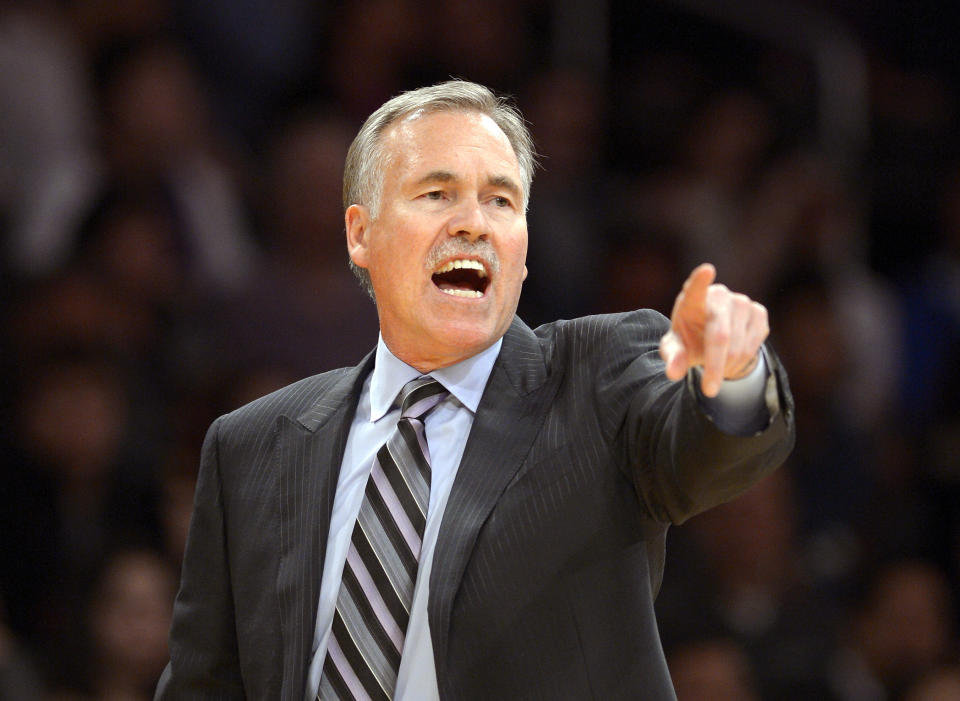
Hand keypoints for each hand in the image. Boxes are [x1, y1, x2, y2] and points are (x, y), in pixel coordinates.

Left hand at [659, 263, 768, 396]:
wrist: (713, 335)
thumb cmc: (689, 338)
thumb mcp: (675, 349)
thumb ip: (673, 358)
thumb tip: (673, 372)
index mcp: (691, 300)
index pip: (695, 288)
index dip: (700, 281)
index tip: (706, 271)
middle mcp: (718, 295)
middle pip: (720, 335)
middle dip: (715, 366)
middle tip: (709, 390)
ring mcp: (741, 302)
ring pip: (739, 346)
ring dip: (728, 366)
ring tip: (717, 367)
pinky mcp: (759, 311)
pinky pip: (755, 345)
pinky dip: (743, 360)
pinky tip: (733, 357)